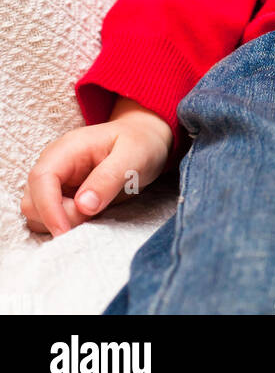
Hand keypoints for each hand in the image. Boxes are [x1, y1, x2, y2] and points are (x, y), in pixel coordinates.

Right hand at [20, 99, 172, 237]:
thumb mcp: (134, 156)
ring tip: (96, 211)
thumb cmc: (140, 143)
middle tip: (94, 214)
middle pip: (33, 201)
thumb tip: (84, 205)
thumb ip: (109, 178)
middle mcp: (54, 164)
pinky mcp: (61, 196)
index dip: (48, 209)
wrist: (144, 140)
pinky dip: (65, 224)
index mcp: (68, 148)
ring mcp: (56, 181)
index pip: (41, 179)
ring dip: (61, 223)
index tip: (66, 232)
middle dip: (57, 218)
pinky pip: (50, 218)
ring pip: (37, 214)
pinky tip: (90, 216)